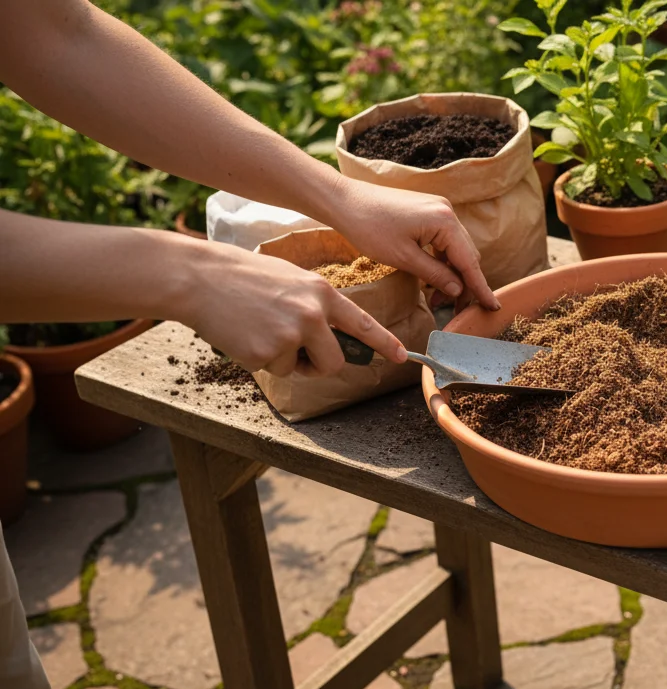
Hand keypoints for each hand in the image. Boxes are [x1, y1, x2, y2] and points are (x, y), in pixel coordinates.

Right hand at [181, 239, 407, 376]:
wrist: (198, 277)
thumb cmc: (242, 276)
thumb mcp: (290, 279)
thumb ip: (315, 304)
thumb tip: (329, 333)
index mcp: (322, 293)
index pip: (364, 323)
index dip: (385, 344)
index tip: (402, 358)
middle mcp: (313, 314)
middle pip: (335, 361)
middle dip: (320, 365)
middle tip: (298, 354)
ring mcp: (290, 335)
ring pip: (301, 368)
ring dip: (286, 361)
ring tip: (261, 332)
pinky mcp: (266, 353)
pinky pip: (272, 369)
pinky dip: (258, 359)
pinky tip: (242, 334)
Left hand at [324, 178, 500, 311]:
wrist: (344, 200)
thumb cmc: (369, 227)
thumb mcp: (403, 258)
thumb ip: (435, 275)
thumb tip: (458, 291)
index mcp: (445, 221)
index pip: (470, 262)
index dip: (481, 287)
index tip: (493, 307)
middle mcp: (447, 212)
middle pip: (467, 255)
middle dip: (464, 284)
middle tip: (455, 310)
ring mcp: (438, 209)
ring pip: (456, 249)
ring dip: (452, 274)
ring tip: (439, 298)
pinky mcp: (428, 211)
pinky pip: (444, 240)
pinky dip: (442, 260)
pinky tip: (432, 277)